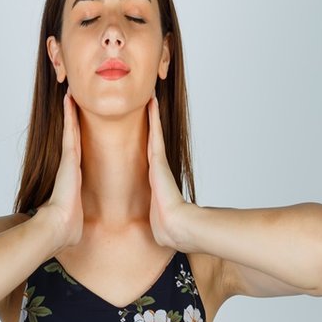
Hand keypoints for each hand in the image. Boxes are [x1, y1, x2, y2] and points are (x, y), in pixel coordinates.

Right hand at [40, 86, 83, 250]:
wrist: (58, 227)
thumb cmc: (66, 227)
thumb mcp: (73, 219)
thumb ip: (73, 217)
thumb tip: (72, 228)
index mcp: (73, 178)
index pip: (76, 152)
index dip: (76, 136)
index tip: (77, 122)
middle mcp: (69, 166)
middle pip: (71, 136)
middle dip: (71, 118)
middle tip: (72, 98)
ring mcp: (67, 161)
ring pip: (69, 129)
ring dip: (70, 111)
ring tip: (70, 92)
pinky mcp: (68, 159)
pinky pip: (70, 131)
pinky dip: (69, 115)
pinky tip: (69, 99)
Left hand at [146, 93, 189, 248]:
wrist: (174, 225)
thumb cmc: (166, 225)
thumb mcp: (159, 218)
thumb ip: (159, 215)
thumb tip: (161, 225)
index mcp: (155, 180)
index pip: (150, 156)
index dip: (149, 141)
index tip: (147, 129)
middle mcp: (158, 167)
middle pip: (153, 138)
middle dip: (152, 122)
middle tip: (149, 102)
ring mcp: (159, 161)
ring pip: (154, 131)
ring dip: (152, 114)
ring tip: (150, 96)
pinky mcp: (159, 159)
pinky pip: (155, 132)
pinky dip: (154, 117)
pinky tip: (151, 101)